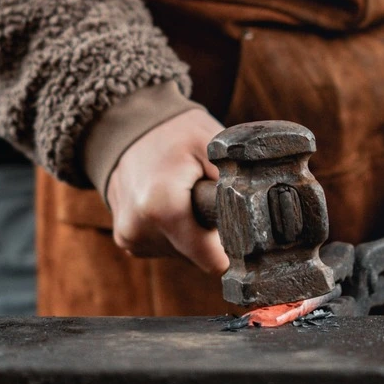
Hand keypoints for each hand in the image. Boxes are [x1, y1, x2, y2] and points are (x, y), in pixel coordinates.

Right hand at [106, 109, 229, 274]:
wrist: (128, 123)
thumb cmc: (177, 132)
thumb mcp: (215, 146)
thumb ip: (236, 187)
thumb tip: (257, 221)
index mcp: (161, 209)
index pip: (212, 260)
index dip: (231, 244)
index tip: (234, 221)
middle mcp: (139, 229)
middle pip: (197, 257)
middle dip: (209, 233)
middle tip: (204, 195)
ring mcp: (128, 236)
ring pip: (182, 254)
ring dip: (191, 231)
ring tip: (184, 194)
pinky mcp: (125, 238)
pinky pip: (165, 247)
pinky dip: (175, 230)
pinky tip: (170, 203)